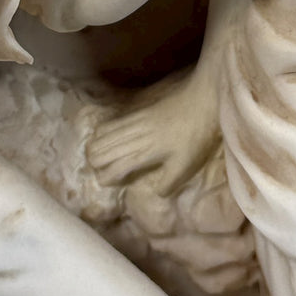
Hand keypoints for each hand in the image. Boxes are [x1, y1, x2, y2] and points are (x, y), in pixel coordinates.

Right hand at [88, 76, 218, 194]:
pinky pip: (111, 122)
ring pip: (102, 135)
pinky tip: (100, 137)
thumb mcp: (186, 165)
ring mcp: (134, 122)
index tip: (107, 183)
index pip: (116, 167)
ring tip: (95, 158)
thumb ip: (169, 182)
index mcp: (146, 152)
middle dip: (95, 163)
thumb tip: (156, 194)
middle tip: (100, 171)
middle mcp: (135, 137)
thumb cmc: (196, 135)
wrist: (201, 100)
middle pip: (102, 150)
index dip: (106, 178)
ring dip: (94, 148)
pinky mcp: (137, 112)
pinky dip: (101, 132)